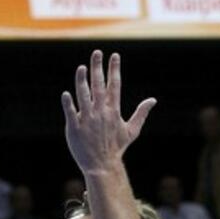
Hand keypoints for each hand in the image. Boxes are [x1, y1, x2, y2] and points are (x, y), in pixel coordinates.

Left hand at [61, 50, 155, 174]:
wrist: (102, 165)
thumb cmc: (116, 148)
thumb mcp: (132, 131)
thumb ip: (141, 113)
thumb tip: (153, 100)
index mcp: (113, 111)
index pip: (114, 85)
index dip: (114, 69)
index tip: (114, 55)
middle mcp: (100, 112)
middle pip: (98, 86)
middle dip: (98, 68)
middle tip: (97, 52)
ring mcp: (87, 120)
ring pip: (83, 96)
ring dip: (82, 81)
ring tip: (82, 67)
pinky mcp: (75, 128)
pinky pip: (71, 113)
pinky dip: (68, 104)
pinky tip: (66, 94)